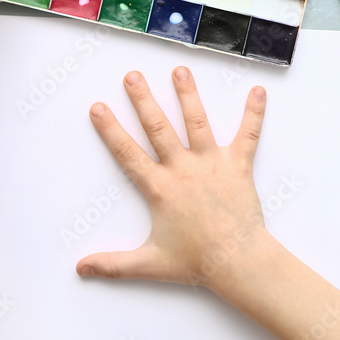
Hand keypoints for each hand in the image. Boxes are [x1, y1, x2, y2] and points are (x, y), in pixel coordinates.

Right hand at [76, 67, 270, 290]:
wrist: (237, 262)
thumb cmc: (196, 262)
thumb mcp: (149, 264)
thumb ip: (113, 264)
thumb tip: (81, 269)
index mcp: (160, 188)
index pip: (128, 153)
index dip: (111, 130)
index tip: (99, 107)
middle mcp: (183, 169)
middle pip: (158, 127)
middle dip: (143, 99)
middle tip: (132, 76)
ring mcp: (211, 163)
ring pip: (197, 122)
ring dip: (188, 95)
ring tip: (180, 70)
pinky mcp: (237, 166)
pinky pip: (247, 135)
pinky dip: (253, 113)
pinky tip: (257, 92)